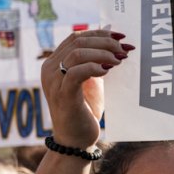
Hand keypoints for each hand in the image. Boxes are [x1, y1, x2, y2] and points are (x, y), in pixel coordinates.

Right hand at [42, 29, 133, 148]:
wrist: (75, 140)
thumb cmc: (83, 110)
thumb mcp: (91, 81)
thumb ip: (95, 61)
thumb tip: (111, 37)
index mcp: (53, 64)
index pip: (75, 38)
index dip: (99, 33)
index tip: (121, 37)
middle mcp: (49, 70)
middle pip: (78, 42)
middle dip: (105, 42)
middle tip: (124, 50)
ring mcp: (53, 82)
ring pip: (78, 53)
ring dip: (103, 53)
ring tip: (119, 61)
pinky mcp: (62, 94)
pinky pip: (78, 72)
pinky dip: (95, 67)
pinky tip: (107, 71)